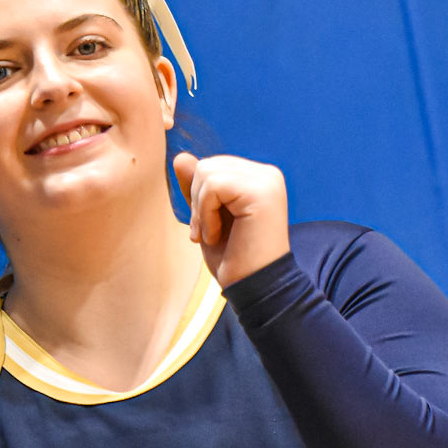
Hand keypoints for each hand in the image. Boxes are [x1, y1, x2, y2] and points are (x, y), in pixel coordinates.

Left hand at [173, 151, 289, 288]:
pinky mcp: (261, 191)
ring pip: (207, 173)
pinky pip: (213, 185)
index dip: (199, 199)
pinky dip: (206, 214)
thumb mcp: (208, 219)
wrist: (255, 290)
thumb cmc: (235, 261)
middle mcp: (267, 175)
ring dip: (201, 210)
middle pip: (207, 166)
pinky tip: (218, 235)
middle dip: (198, 203)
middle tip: (209, 235)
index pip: (212, 167)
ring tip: (215, 235)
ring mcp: (266, 181)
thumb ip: (198, 189)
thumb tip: (180, 157)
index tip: (207, 231)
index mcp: (258, 180)